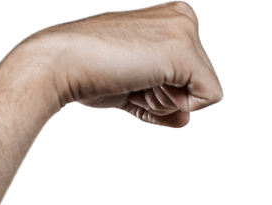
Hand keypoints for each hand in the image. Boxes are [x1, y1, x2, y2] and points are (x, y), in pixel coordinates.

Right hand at [26, 2, 222, 125]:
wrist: (62, 63)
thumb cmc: (90, 73)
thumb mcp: (136, 88)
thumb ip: (164, 102)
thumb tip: (187, 120)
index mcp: (172, 19)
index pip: (192, 76)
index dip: (163, 93)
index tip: (132, 77)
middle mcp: (183, 18)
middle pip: (200, 85)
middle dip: (167, 98)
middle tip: (131, 79)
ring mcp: (185, 31)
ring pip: (203, 93)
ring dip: (166, 101)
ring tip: (134, 78)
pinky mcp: (185, 51)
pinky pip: (209, 97)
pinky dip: (180, 106)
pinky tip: (147, 85)